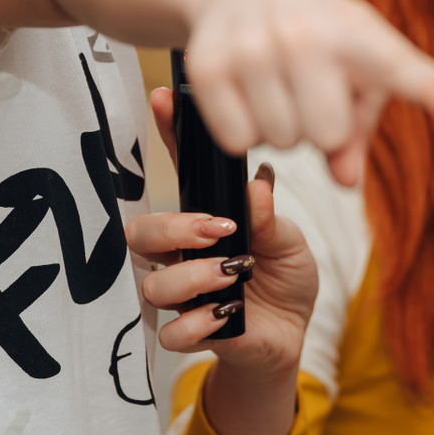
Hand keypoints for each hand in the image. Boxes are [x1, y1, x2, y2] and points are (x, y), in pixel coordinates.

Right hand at [129, 88, 317, 434]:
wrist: (291, 336)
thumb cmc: (284, 277)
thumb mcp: (291, 240)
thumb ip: (270, 217)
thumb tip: (255, 188)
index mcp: (204, 217)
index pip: (179, 170)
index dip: (166, 134)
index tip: (163, 98)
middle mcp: (180, 251)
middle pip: (141, 231)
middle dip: (174, 226)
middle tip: (216, 229)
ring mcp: (180, 292)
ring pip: (151, 282)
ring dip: (193, 275)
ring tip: (234, 272)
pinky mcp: (187, 332)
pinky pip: (170, 331)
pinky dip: (198, 322)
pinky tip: (227, 314)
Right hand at [182, 0, 433, 185]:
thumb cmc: (314, 30)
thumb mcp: (354, 64)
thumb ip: (362, 126)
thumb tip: (346, 180)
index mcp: (356, 30)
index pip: (396, 65)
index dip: (428, 86)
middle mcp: (304, 34)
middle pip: (326, 135)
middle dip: (320, 127)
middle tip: (311, 90)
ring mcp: (252, 48)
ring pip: (280, 141)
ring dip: (280, 127)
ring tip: (278, 83)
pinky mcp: (207, 66)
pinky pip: (237, 140)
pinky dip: (242, 129)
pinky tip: (246, 90)